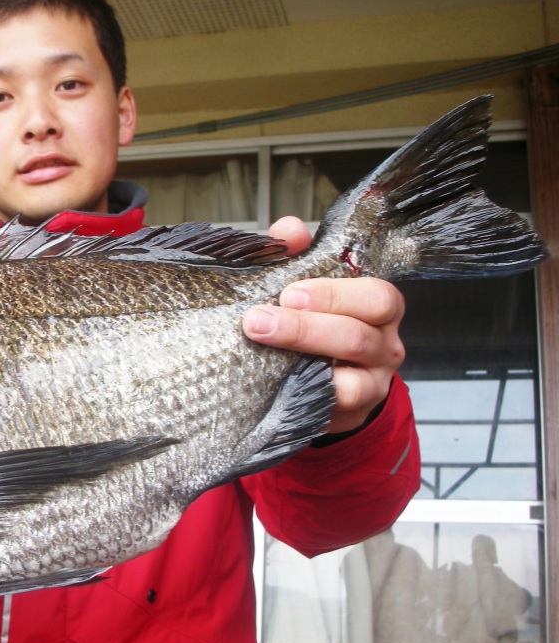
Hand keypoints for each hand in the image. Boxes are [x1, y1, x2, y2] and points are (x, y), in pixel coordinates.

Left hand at [243, 216, 405, 433]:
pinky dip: (307, 393)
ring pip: (350, 375)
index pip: (376, 297)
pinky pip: (335, 406)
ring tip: (260, 340)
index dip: (333, 294)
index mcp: (377, 308)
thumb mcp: (306, 286)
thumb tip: (289, 230)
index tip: (290, 292)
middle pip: (359, 335)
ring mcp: (371, 382)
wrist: (319, 382)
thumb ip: (298, 255)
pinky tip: (277, 380)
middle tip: (259, 319)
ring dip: (302, 355)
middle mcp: (383, 345)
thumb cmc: (314, 324)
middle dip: (305, 327)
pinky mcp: (350, 412)